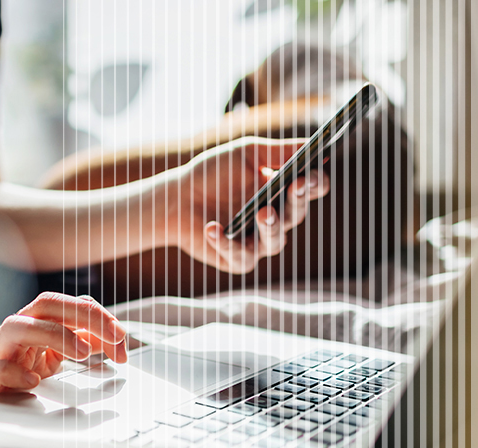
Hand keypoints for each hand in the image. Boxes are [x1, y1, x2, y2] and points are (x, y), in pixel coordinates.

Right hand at [0, 292, 127, 399]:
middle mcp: (16, 328)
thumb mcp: (53, 355)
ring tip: (83, 353)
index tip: (122, 338)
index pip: (68, 304)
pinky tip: (33, 381)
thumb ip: (80, 343)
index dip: (98, 316)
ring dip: (54, 335)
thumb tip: (114, 340)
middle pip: (47, 305)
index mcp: (35, 321)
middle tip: (114, 339)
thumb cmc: (15, 370)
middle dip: (84, 316)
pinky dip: (12, 371)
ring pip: (17, 327)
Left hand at [172, 137, 329, 273]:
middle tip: (295, 186)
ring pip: (275, 241)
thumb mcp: (245, 155)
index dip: (315, 182)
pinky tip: (213, 227)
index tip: (309, 174)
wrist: (177, 198)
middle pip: (296, 214)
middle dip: (298, 201)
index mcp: (282, 191)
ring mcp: (257, 242)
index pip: (311, 188)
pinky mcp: (237, 259)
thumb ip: (277, 151)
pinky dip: (225, 242)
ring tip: (263, 212)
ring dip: (271, 227)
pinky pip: (240, 256)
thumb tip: (313, 143)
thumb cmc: (212, 174)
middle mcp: (275, 219)